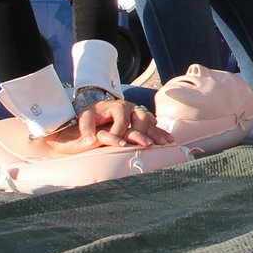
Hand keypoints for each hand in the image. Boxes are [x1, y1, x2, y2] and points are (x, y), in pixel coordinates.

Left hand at [46, 99, 171, 153]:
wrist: (99, 108)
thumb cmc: (92, 114)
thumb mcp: (85, 118)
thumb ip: (86, 128)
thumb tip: (90, 141)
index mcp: (117, 106)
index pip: (121, 120)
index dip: (121, 133)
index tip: (121, 145)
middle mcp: (131, 107)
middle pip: (140, 118)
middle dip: (144, 132)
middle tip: (147, 145)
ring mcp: (138, 112)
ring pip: (150, 121)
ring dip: (157, 132)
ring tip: (165, 143)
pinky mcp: (142, 117)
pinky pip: (154, 124)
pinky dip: (160, 132)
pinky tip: (168, 140)